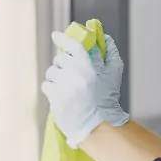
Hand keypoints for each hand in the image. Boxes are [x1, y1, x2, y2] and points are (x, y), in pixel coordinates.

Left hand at [41, 32, 129, 147]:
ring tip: (65, 86)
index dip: (63, 39)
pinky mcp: (56, 98)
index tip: (55, 35)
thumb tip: (104, 38)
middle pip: (60, 58)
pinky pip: (46, 85)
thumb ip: (111, 53)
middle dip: (62, 64)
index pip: (73, 46)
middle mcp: (76, 75)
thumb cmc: (106, 98)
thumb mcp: (114, 74)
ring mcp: (65, 87)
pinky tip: (60, 95)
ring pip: (51, 72)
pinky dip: (51, 89)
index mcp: (89, 67)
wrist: (98, 125)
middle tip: (69, 72)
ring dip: (56, 76)